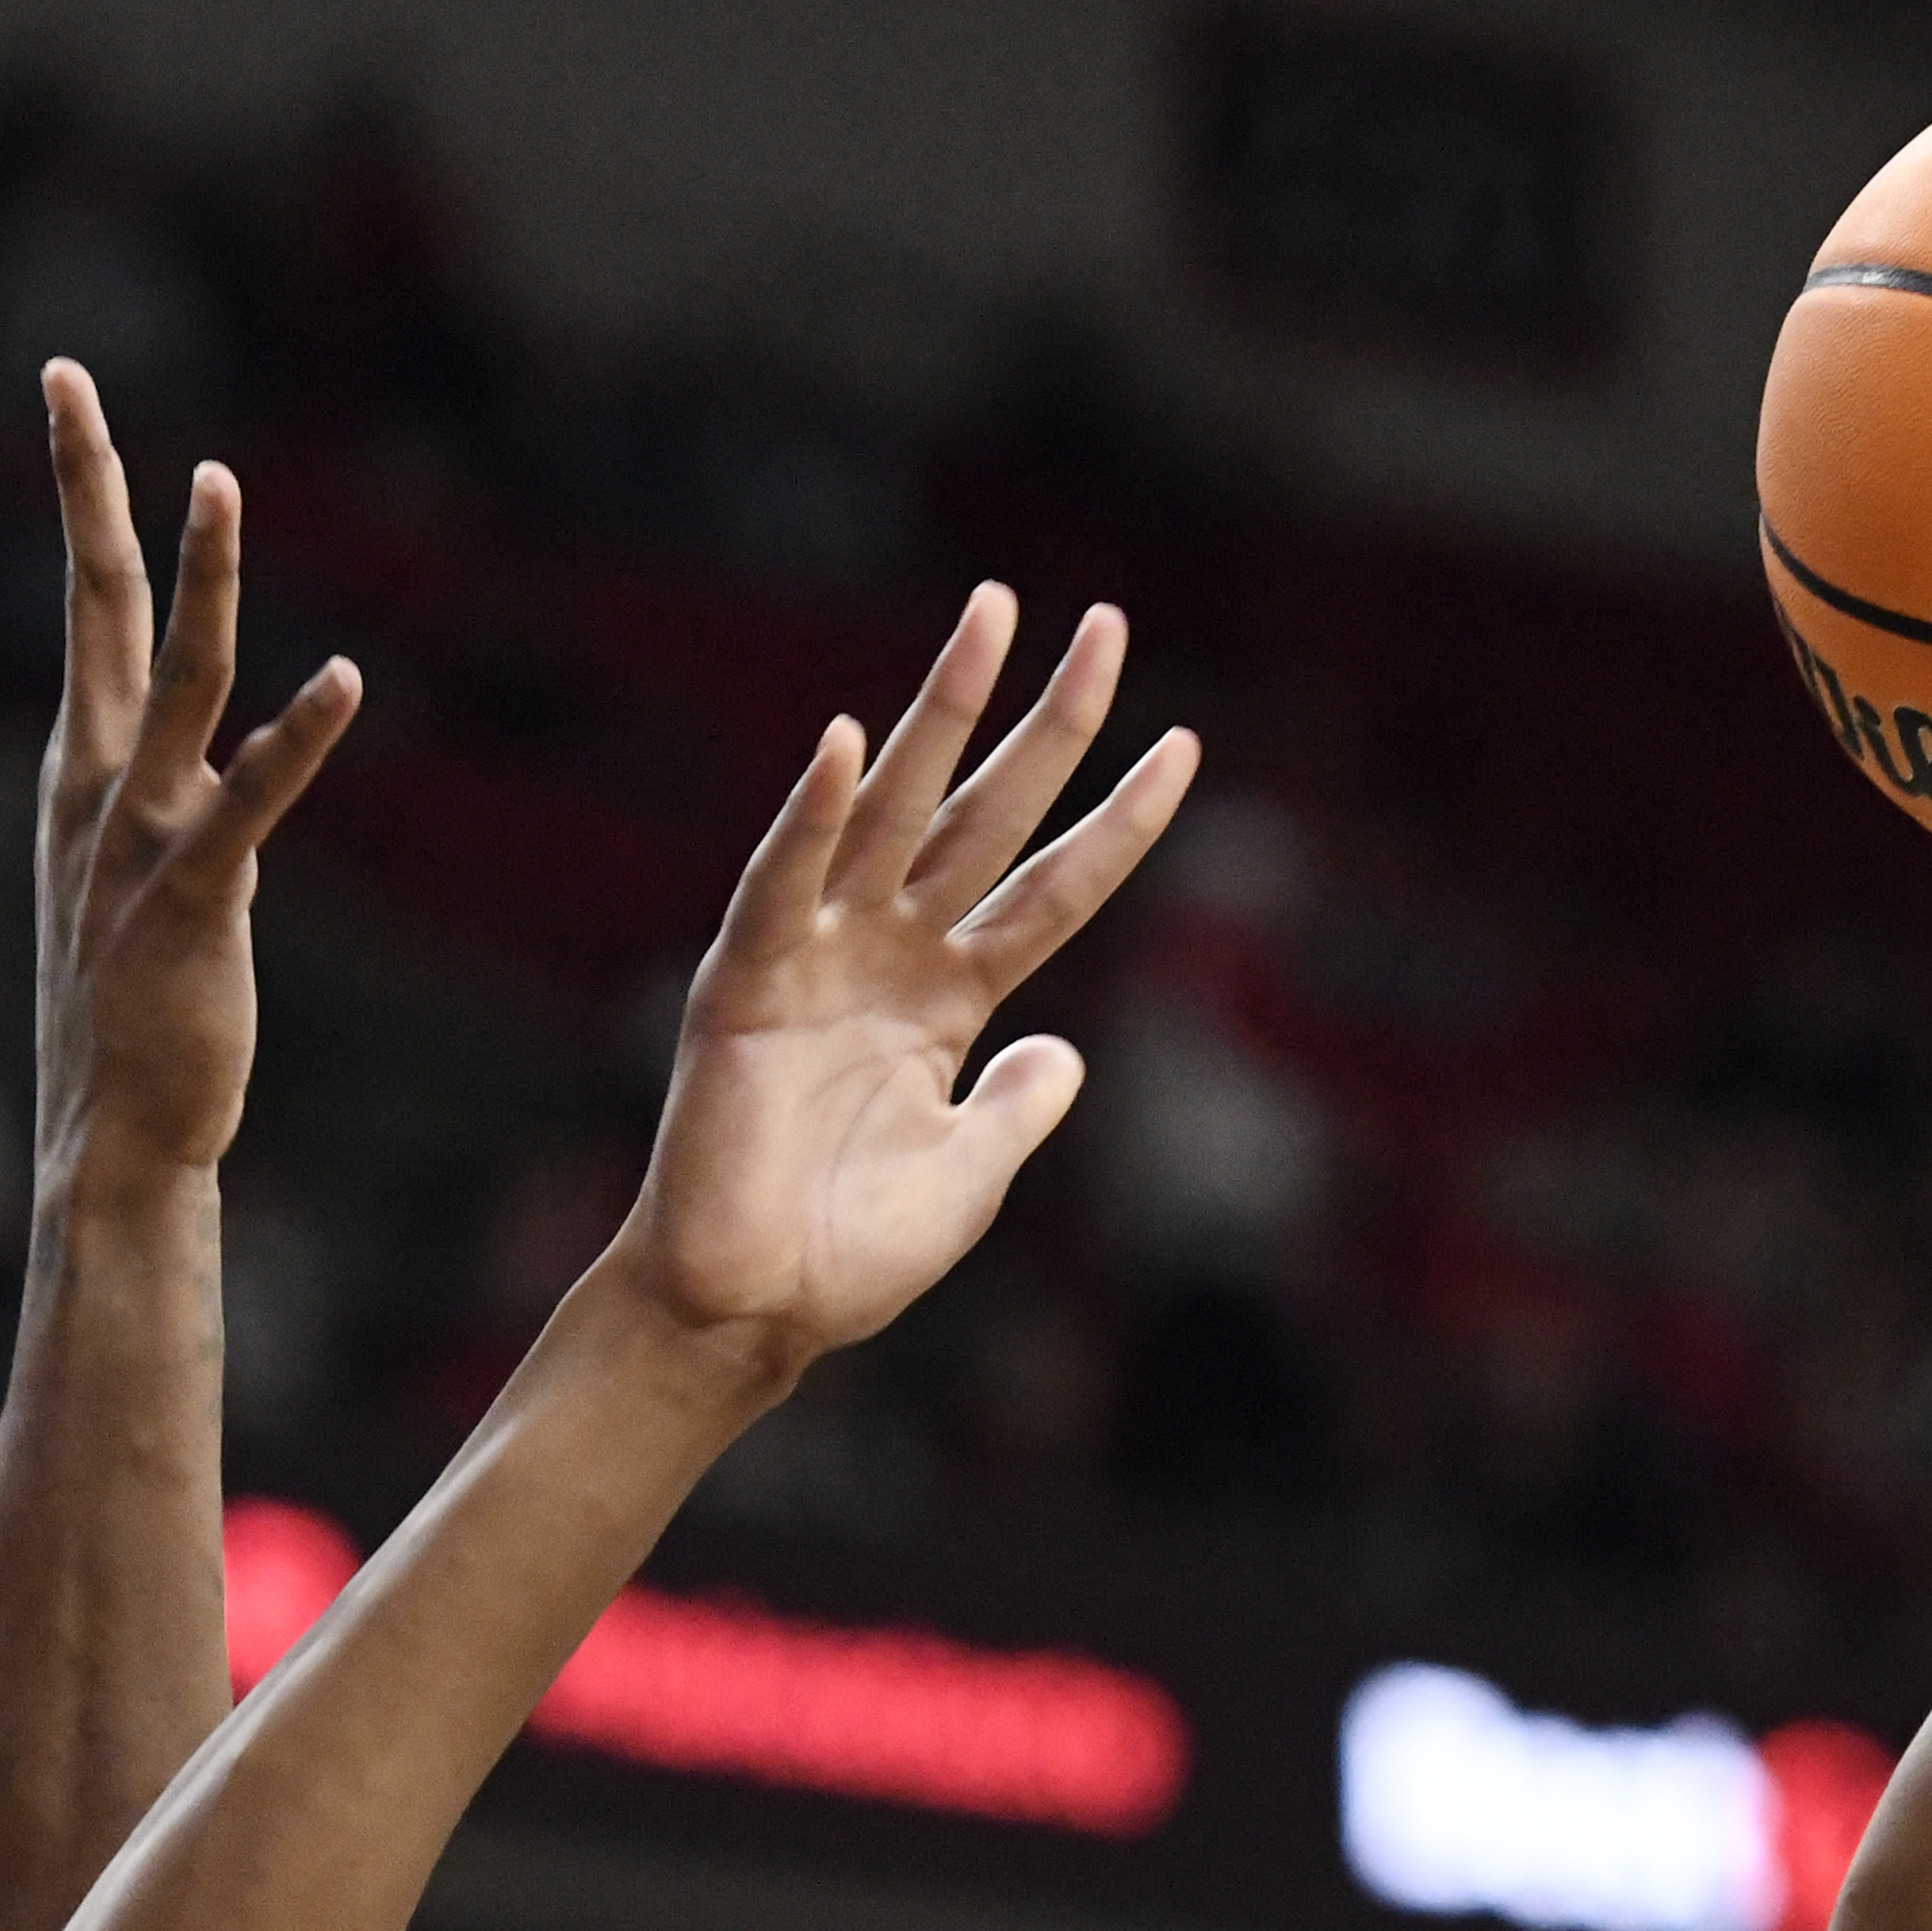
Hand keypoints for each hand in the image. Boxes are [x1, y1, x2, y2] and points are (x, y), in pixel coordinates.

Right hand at [34, 359, 362, 1184]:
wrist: (110, 1140)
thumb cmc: (131, 1013)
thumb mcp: (128, 876)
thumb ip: (159, 793)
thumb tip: (203, 740)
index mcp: (82, 770)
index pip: (83, 603)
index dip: (79, 492)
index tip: (67, 390)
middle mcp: (95, 786)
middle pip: (90, 604)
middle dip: (82, 486)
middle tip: (64, 377)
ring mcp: (136, 841)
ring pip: (174, 680)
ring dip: (200, 578)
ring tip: (217, 479)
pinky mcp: (189, 901)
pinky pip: (247, 801)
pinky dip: (296, 738)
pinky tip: (343, 678)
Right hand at [599, 586, 1196, 1377]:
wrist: (753, 1311)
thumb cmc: (851, 1255)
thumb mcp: (973, 1174)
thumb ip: (1021, 1105)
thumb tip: (1065, 1053)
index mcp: (948, 1002)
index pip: (1053, 890)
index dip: (1120, 823)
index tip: (1186, 744)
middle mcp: (889, 958)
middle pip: (985, 816)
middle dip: (1043, 721)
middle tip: (1101, 622)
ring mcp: (819, 960)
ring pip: (893, 813)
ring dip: (940, 713)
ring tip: (991, 619)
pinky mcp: (745, 983)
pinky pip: (784, 886)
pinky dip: (811, 817)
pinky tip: (848, 745)